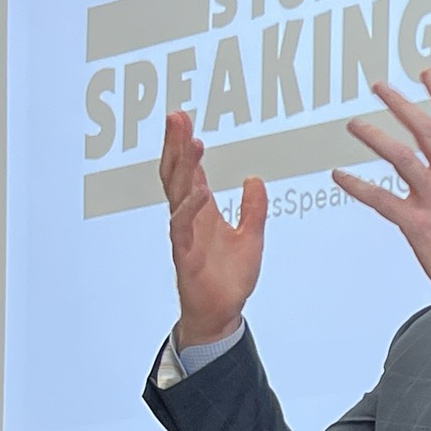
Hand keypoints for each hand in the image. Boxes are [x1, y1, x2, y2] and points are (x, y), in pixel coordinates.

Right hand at [159, 111, 266, 346]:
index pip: (191, 171)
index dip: (187, 145)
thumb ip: (253, 209)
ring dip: (183, 167)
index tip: (184, 119)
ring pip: (177, 194)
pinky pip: (182, 227)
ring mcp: (184, 234)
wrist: (221, 312)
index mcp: (202, 211)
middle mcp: (190, 218)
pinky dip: (190, 208)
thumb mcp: (251, 237)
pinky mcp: (184, 254)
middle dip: (176, 145)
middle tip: (177, 117)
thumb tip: (254, 180)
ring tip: (191, 142)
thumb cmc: (230, 278)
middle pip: (178, 173)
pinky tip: (198, 191)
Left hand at [335, 73, 430, 305]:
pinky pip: (381, 199)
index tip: (425, 76)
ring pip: (399, 157)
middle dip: (399, 104)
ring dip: (373, 137)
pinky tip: (340, 176)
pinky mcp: (417, 223)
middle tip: (379, 87)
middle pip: (423, 130)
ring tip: (355, 124)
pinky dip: (357, 186)